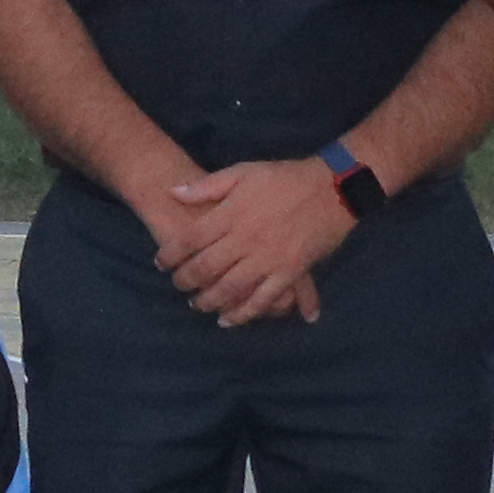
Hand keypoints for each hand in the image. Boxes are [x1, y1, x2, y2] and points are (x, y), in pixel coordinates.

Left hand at [153, 159, 351, 329]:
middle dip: (185, 281)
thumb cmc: (285, 177)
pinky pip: (263, 299)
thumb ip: (207, 186)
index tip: (160, 263)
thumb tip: (173, 192)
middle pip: (205, 268)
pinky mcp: (290, 272)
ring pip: (230, 289)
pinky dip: (244, 313)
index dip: (170, 255)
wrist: (333, 188)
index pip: (189, 241)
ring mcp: (268, 259)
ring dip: (209, 301)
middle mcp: (245, 240)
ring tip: (197, 305)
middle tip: (178, 286)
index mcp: (231, 215)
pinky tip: (228, 320)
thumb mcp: (243, 172)